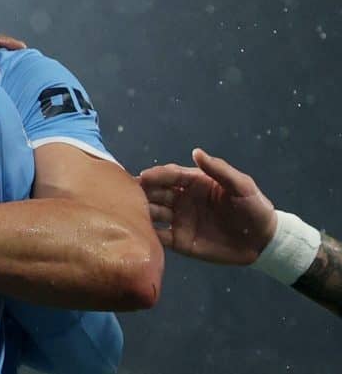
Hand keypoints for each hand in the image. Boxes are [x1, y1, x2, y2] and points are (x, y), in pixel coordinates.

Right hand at [138, 148, 276, 264]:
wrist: (264, 242)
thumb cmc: (253, 208)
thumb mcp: (241, 185)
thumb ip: (219, 169)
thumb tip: (196, 152)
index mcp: (194, 183)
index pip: (170, 176)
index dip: (157, 175)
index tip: (144, 176)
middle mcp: (182, 199)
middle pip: (156, 192)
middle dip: (143, 192)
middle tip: (130, 194)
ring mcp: (179, 220)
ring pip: (154, 212)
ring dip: (143, 212)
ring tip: (132, 214)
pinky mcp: (180, 241)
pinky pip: (160, 236)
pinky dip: (149, 234)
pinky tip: (140, 233)